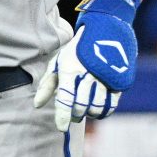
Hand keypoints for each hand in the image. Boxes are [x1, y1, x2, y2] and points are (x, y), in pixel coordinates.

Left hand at [33, 0, 138, 131]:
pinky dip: (103, 111)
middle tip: (73, 112)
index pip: (65, 97)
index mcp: (70, 68)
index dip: (62, 115)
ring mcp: (105, 78)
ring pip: (97, 108)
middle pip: (81, 106)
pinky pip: (111, 106)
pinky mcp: (119, 81)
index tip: (60, 128)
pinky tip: (97, 107)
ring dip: (89, 113)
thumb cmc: (77, 49)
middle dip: (75, 113)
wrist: (106, 29)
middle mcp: (88, 74)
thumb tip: (37, 105)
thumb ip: (47, 84)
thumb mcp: (59, 61)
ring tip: (85, 107)